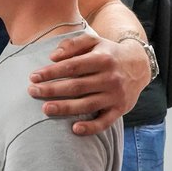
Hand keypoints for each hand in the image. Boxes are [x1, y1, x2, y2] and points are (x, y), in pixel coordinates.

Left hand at [27, 32, 149, 134]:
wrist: (139, 65)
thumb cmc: (108, 53)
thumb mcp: (94, 41)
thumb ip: (73, 44)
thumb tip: (53, 57)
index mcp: (102, 59)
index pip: (72, 66)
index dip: (51, 72)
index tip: (34, 77)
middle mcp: (110, 78)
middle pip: (76, 86)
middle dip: (52, 90)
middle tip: (32, 92)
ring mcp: (115, 95)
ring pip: (87, 105)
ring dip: (65, 108)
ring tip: (45, 109)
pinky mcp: (120, 109)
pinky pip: (105, 122)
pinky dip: (91, 127)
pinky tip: (74, 129)